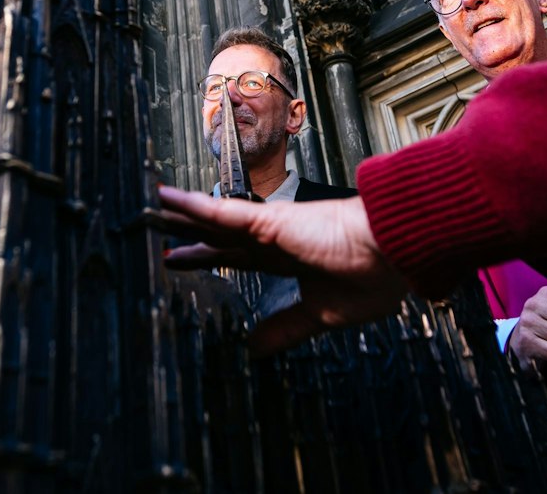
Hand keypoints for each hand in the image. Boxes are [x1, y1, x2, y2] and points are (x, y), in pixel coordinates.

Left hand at [153, 189, 408, 354]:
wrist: (398, 253)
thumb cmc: (376, 277)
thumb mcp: (322, 314)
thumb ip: (286, 327)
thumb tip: (254, 349)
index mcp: (287, 257)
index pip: (235, 256)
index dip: (205, 257)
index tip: (176, 260)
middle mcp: (274, 238)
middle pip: (217, 234)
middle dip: (184, 233)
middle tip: (151, 228)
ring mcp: (271, 227)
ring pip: (214, 219)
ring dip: (180, 215)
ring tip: (148, 208)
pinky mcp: (273, 221)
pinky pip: (225, 211)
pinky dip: (194, 205)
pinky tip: (168, 198)